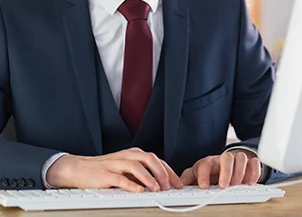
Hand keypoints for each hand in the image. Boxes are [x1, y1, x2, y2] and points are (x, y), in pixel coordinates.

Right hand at [46, 147, 182, 191]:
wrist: (80, 168)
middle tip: (169, 186)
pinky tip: (139, 191)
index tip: (177, 183)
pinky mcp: (106, 173)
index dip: (168, 171)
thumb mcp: (126, 168)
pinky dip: (131, 184)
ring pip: (137, 166)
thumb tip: (161, 184)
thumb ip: (141, 173)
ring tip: (157, 189)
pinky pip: (121, 178)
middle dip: (162, 172)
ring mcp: (116, 163)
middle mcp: (127, 156)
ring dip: (149, 178)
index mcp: (134, 154)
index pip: (156, 160)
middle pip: (149, 159)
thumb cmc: (105, 169)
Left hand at [180, 150, 260, 188]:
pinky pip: (254, 163)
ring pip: (240, 158)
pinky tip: (251, 182)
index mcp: (208, 162)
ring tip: (238, 185)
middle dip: (226, 172)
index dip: (204, 175)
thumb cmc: (211, 170)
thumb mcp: (196, 173)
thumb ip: (188, 179)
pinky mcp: (249, 163)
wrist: (226, 163)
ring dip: (240, 172)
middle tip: (224, 186)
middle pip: (226, 158)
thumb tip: (177, 185)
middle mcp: (222, 159)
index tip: (204, 187)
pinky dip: (254, 172)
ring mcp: (236, 159)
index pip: (205, 164)